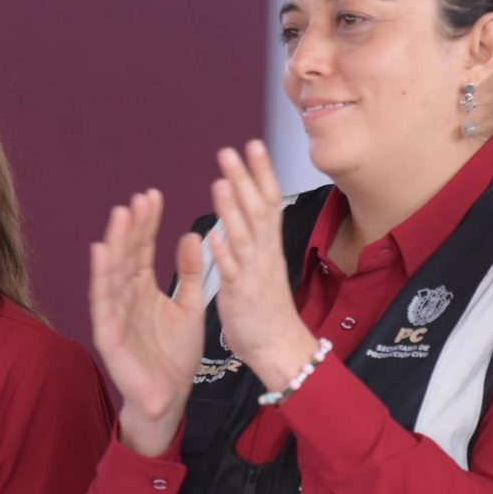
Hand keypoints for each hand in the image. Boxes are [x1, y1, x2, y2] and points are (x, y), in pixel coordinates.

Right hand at [87, 190, 204, 456]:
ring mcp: (114, 313)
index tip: (153, 197)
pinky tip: (101, 252)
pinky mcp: (108, 333)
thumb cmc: (176, 356)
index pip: (142, 249)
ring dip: (115, 243)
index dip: (147, 223)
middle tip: (139, 199)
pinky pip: (103, 301)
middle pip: (125, 254)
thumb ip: (191, 274)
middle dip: (131, 227)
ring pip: (112, 271)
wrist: (169, 397)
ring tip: (121, 215)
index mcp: (143, 289)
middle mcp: (125, 296)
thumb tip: (192, 236)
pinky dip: (101, 276)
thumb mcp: (191, 307)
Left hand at [207, 141, 319, 391]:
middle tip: (231, 150)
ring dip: (232, 208)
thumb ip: (251, 240)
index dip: (262, 172)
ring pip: (244, 236)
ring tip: (220, 181)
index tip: (254, 145)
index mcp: (268, 247)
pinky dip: (224, 253)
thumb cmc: (267, 309)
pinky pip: (232, 272)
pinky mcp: (242, 296)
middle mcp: (264, 255)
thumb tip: (238, 214)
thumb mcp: (261, 266)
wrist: (279, 348)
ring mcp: (254, 274)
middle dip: (245, 179)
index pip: (269, 201)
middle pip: (258, 209)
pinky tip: (213, 235)